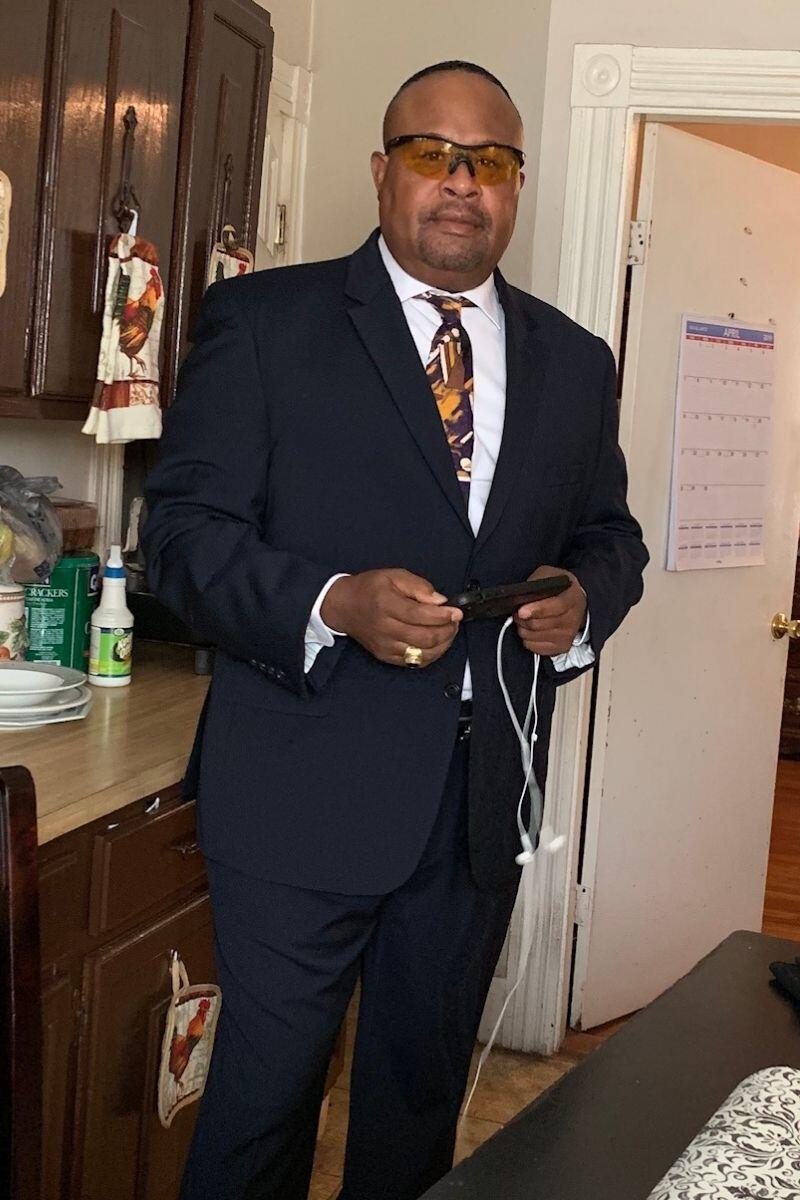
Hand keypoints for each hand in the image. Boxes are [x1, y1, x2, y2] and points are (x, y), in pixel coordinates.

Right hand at [321, 569, 461, 667]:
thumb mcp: (393, 576)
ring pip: (423, 654)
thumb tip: (439, 601)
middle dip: (447, 631)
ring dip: (443, 644)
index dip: (443, 616)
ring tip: (448, 632)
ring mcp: (385, 645)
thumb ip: (418, 586)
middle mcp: (384, 628)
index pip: (420, 615)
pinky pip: (415, 662)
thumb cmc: (369, 589)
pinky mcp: (386, 656)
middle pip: (424, 637)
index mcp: (386, 604)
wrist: (344, 607)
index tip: (456, 612)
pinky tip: (437, 643)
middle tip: (454, 621)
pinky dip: (431, 655)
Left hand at [514, 566, 586, 655]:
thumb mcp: (549, 576)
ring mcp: (568, 636)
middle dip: (522, 618)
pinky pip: (533, 647)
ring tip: (524, 618)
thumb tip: (521, 595)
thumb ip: (537, 582)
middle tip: (518, 610)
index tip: (521, 611)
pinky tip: (531, 629)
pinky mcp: (561, 648)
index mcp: (573, 598)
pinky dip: (527, 638)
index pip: (556, 606)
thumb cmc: (558, 589)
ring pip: (533, 636)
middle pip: (540, 624)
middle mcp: (573, 619)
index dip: (537, 609)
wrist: (575, 604)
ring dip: (523, 627)